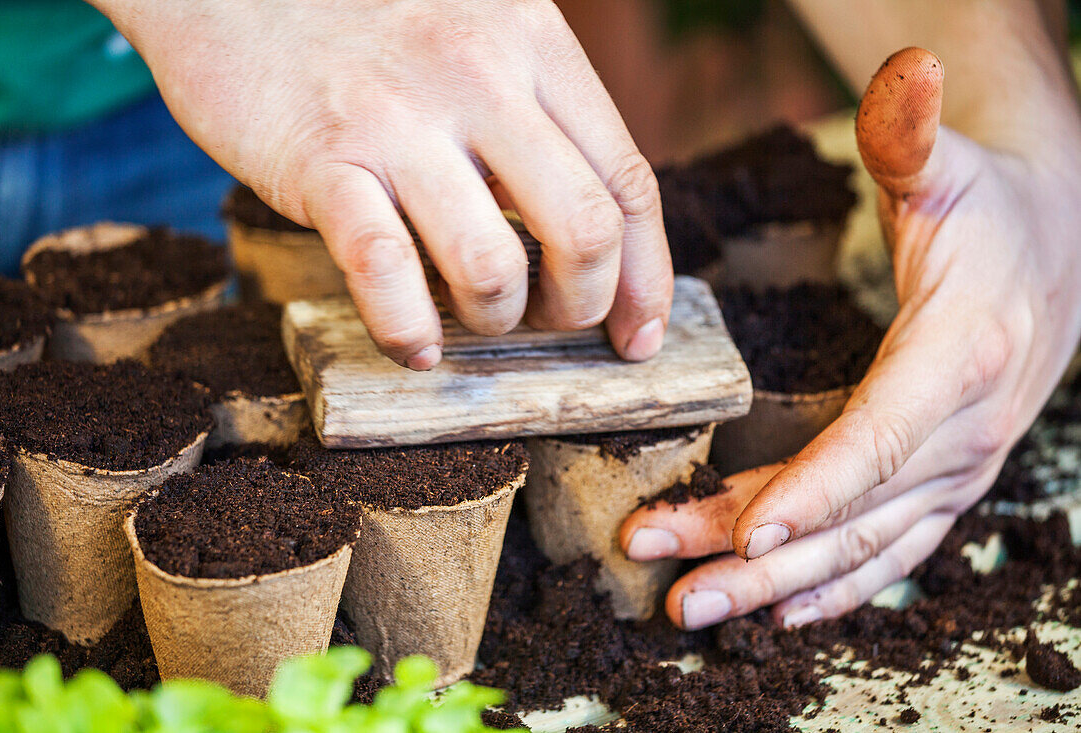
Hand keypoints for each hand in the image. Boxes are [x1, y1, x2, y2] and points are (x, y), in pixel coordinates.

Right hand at [94, 0, 672, 368]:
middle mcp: (478, 76)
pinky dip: (406, 328)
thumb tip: (595, 241)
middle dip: (580, 305)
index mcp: (533, 44)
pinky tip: (411, 342)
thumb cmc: (370, 35)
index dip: (644, 277)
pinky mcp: (320, 159)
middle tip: (547, 319)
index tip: (636, 336)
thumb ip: (538, 123)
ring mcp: (398, 118)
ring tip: (466, 314)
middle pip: (583, 230)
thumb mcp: (479, 43)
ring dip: (493, 319)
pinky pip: (385, 271)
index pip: (627, 181)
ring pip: (492, 266)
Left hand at [620, 47, 1080, 629]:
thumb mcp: (949, 165)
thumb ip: (915, 132)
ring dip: (776, 588)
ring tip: (696, 608)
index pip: (879, 440)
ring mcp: (955, 469)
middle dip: (760, 559)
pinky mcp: (943, 481)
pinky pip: (889, 550)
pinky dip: (833, 587)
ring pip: (861, 548)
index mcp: (958, 361)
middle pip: (852, 513)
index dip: (815, 490)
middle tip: (677, 594)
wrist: (1058, 248)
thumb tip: (907, 67)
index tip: (748, 531)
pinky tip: (778, 611)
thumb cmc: (991, 208)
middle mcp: (961, 434)